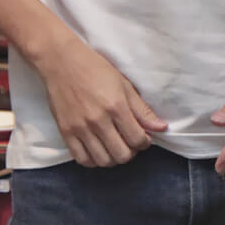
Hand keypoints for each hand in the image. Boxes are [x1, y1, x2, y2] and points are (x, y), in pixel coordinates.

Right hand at [32, 33, 166, 166]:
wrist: (62, 63)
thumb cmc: (96, 70)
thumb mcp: (124, 85)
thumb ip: (142, 110)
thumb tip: (161, 128)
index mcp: (116, 106)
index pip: (137, 139)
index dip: (145, 143)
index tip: (144, 138)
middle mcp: (98, 120)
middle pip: (121, 155)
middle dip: (131, 152)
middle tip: (130, 143)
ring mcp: (80, 128)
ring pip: (103, 161)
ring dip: (114, 158)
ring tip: (116, 147)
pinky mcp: (65, 133)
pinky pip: (82, 159)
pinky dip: (93, 160)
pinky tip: (99, 150)